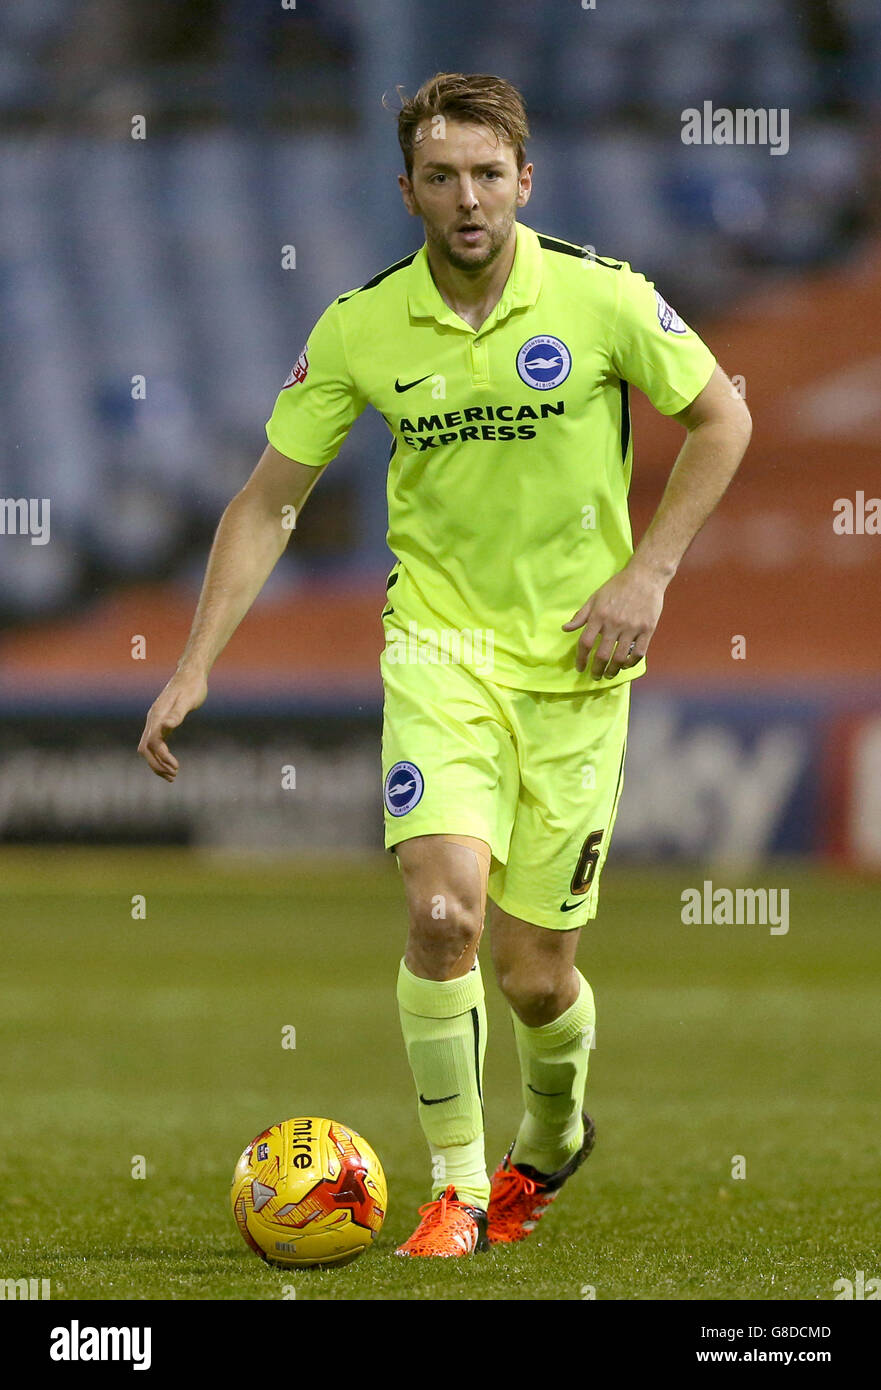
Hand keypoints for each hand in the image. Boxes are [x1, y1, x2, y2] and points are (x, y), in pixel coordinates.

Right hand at [137, 668, 207, 780]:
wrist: (191, 674)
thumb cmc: (192, 687)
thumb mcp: (188, 700)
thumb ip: (177, 714)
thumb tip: (167, 725)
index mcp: (158, 716)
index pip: (154, 743)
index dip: (162, 757)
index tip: (176, 767)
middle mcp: (153, 720)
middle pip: (146, 749)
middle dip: (157, 765)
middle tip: (174, 776)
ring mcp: (156, 721)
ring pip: (148, 748)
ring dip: (157, 763)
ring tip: (173, 775)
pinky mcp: (161, 723)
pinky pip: (155, 743)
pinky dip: (160, 755)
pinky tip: (170, 762)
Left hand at [562, 559, 666, 677]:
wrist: (645, 576)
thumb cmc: (618, 586)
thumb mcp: (595, 598)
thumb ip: (581, 615)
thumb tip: (565, 629)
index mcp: (599, 616)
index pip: (585, 643)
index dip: (581, 659)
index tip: (580, 668)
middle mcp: (614, 623)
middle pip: (602, 655)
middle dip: (597, 670)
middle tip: (595, 676)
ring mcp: (632, 627)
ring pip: (620, 658)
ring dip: (613, 670)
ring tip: (609, 674)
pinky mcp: (647, 629)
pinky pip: (638, 653)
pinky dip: (631, 663)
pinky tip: (626, 665)